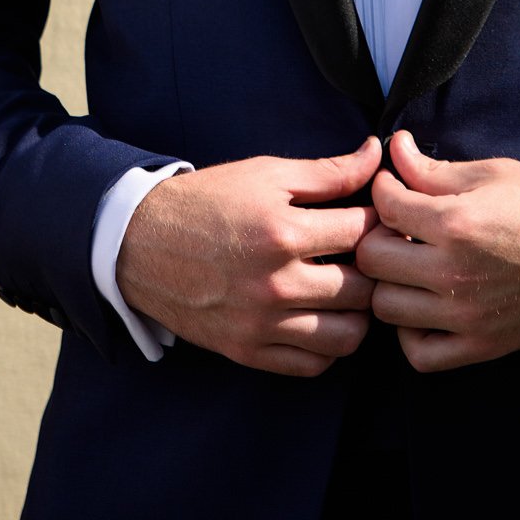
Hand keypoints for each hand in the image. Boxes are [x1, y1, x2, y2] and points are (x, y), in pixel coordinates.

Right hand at [115, 136, 382, 376]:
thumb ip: (327, 171)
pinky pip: (313, 365)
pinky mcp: (248, 351)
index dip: (380, 222)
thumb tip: (375, 153)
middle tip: (371, 258)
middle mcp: (275, 284)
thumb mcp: (265, 173)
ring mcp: (262, 323)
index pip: (362, 233)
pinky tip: (323, 318)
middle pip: (363, 290)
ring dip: (358, 314)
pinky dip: (328, 347)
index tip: (378, 219)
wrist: (140, 242)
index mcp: (282, 232)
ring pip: (346, 337)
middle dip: (374, 270)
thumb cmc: (207, 201)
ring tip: (349, 291)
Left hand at [356, 130, 519, 372]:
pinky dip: (410, 334)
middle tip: (398, 228)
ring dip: (389, 283)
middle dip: (377, 235)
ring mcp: (467, 315)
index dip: (383, 188)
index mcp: (457, 224)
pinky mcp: (481, 345)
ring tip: (409, 265)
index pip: (384, 206)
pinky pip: (420, 355)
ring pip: (386, 307)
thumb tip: (395, 148)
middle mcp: (455, 274)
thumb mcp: (492, 174)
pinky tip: (422, 307)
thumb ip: (434, 169)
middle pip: (373, 259)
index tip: (395, 187)